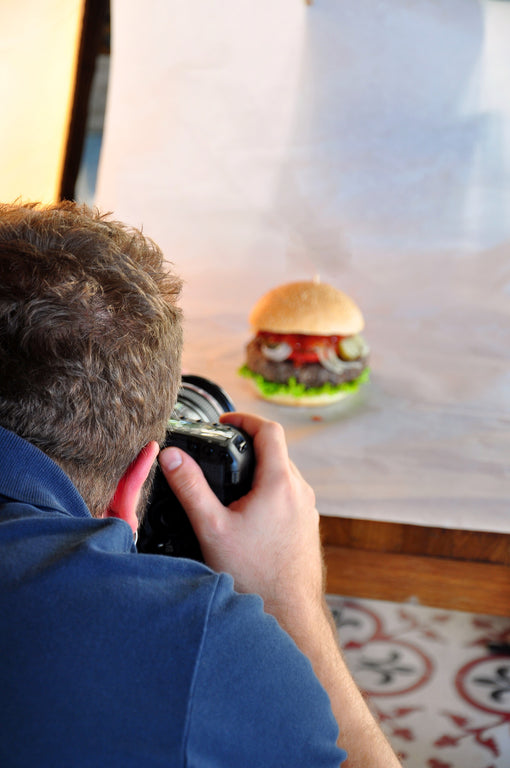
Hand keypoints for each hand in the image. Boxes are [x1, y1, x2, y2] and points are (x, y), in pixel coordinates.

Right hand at [158, 412, 324, 620]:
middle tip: (222, 450)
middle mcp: (300, 492)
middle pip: (277, 451)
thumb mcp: (211, 528)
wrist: (289, 612)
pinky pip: (290, 495)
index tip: (225, 421)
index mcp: (280, 483)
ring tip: (232, 481)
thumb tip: (171, 456)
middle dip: (249, 445)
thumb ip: (190, 488)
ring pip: (284, 474)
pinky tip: (248, 513)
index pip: (269, 430)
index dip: (245, 418)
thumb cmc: (253, 574)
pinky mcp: (308, 526)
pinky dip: (270, 491)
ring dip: (260, 469)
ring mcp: (308, 509)